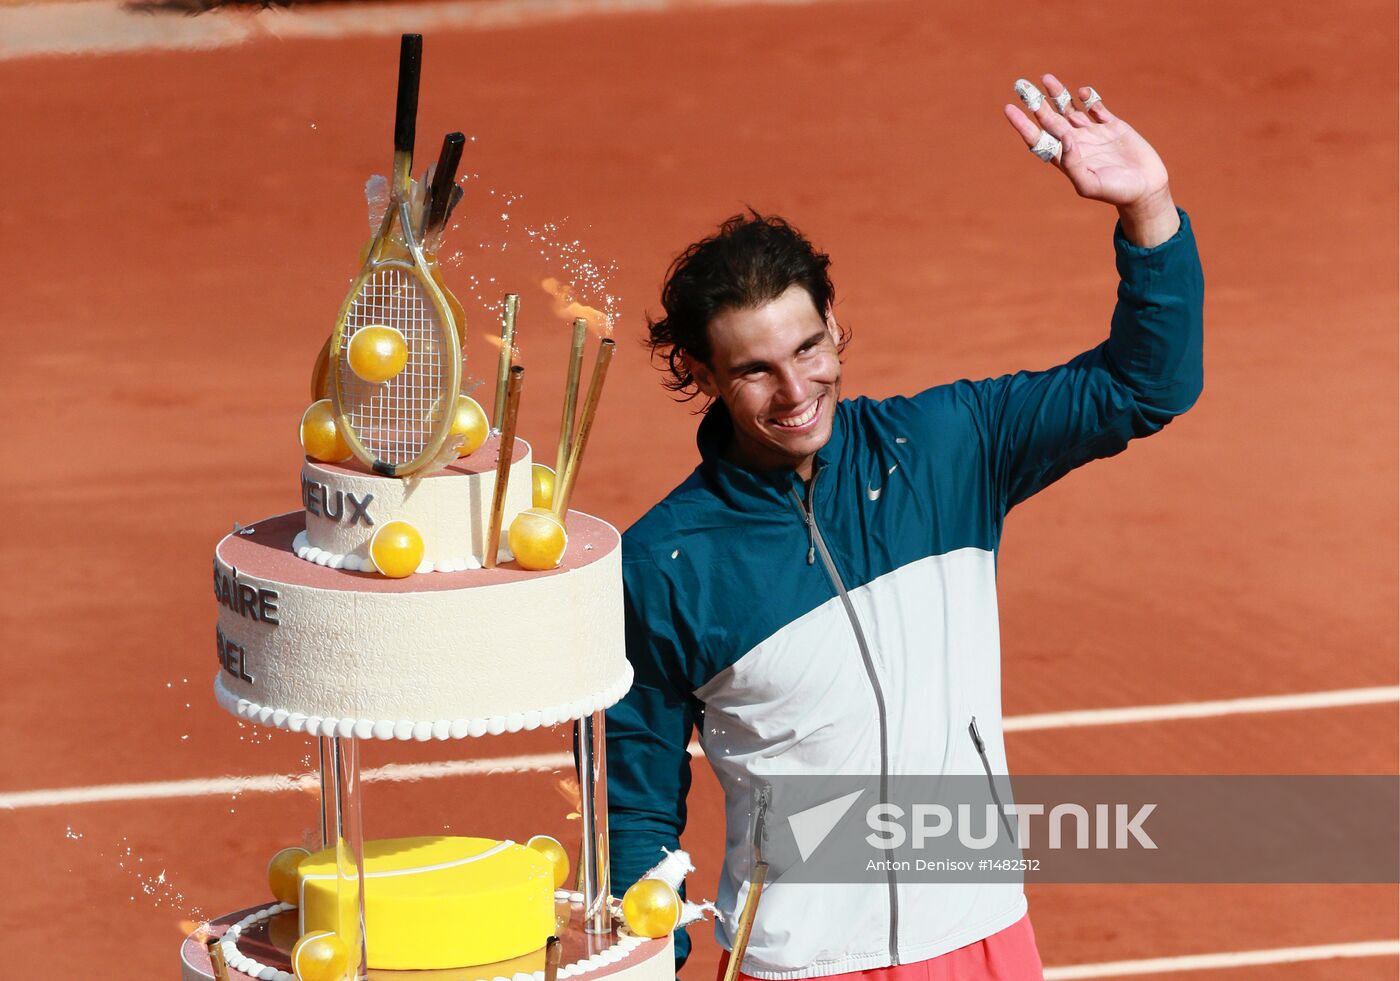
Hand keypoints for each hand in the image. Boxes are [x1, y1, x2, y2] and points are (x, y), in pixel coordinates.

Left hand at [1005, 74, 1178, 246]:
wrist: (1146, 189)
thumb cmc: (1115, 192)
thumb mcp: (1090, 183)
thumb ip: (1072, 163)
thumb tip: (1063, 137)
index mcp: (1065, 159)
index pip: (1038, 138)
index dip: (1022, 124)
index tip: (1009, 108)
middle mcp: (1076, 144)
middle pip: (1049, 119)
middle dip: (1035, 103)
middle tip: (1021, 85)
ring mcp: (1094, 133)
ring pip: (1070, 109)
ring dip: (1058, 94)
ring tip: (1046, 78)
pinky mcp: (1112, 126)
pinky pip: (1096, 107)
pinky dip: (1089, 98)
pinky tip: (1082, 93)